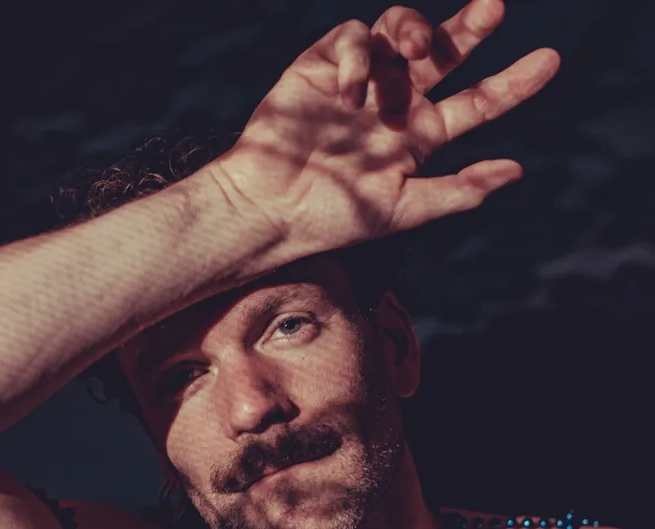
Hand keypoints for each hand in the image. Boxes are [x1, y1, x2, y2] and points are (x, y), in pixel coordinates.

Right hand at [211, 0, 559, 260]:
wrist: (272, 210)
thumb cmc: (335, 216)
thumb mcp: (402, 209)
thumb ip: (458, 191)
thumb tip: (517, 170)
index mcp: (422, 135)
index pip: (478, 102)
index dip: (514, 82)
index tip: (550, 61)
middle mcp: (398, 101)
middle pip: (446, 52)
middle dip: (472, 27)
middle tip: (496, 7)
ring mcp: (363, 79)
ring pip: (401, 30)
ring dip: (415, 31)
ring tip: (417, 49)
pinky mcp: (324, 64)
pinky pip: (353, 40)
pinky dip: (357, 60)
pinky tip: (349, 95)